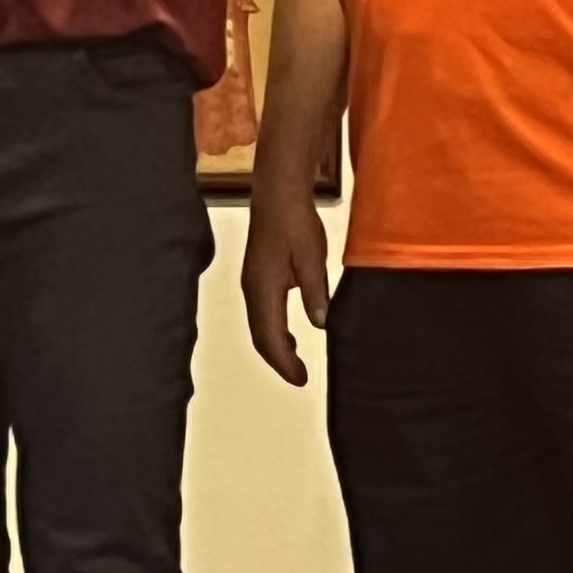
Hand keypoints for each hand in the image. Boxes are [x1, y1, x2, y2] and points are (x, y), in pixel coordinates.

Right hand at [241, 174, 331, 387]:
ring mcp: (252, 282)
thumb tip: (320, 325)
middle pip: (260, 336)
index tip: (302, 379)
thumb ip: (315, 294)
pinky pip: (262, 312)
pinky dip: (274, 329)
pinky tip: (291, 331)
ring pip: (259, 325)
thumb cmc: (296, 223)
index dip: (285, 363)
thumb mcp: (312, 260)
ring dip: (276, 345)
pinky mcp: (257, 274)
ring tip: (296, 360)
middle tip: (300, 377)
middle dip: (278, 360)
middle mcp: (252, 290)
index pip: (270, 337)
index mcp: (263, 290)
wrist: (278, 192)